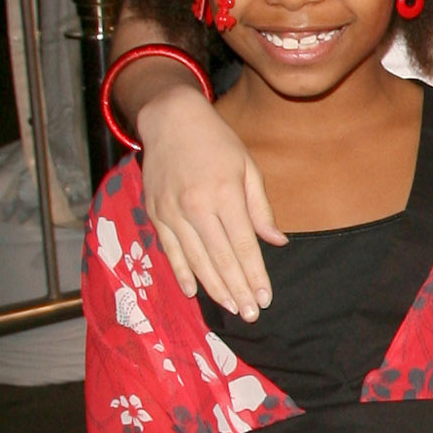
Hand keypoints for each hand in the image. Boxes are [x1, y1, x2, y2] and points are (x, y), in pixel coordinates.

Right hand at [139, 81, 284, 322]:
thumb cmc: (216, 141)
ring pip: (196, 260)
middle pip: (221, 259)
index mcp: (225, 194)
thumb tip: (276, 241)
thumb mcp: (247, 167)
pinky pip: (170, 250)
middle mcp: (196, 206)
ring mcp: (172, 212)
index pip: (244, 246)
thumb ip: (260, 208)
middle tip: (251, 314)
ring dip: (214, 288)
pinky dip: (182, 272)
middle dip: (238, 290)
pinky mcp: (156, 213)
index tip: (265, 297)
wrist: (170, 119)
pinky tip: (193, 292)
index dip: (255, 275)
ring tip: (230, 307)